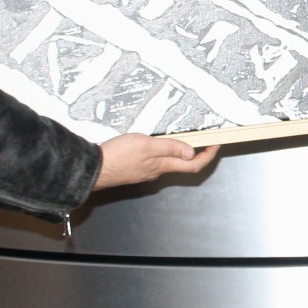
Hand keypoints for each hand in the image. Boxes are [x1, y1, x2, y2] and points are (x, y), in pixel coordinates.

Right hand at [93, 134, 218, 188]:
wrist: (92, 168)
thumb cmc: (117, 156)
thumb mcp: (147, 145)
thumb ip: (169, 147)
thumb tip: (190, 152)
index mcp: (162, 165)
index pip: (193, 165)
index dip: (207, 156)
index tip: (215, 145)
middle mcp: (156, 171)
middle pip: (183, 164)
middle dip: (196, 152)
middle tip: (203, 138)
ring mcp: (146, 171)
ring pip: (168, 162)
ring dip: (178, 150)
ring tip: (180, 136)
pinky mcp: (135, 169)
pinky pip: (155, 160)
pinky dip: (161, 151)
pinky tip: (155, 143)